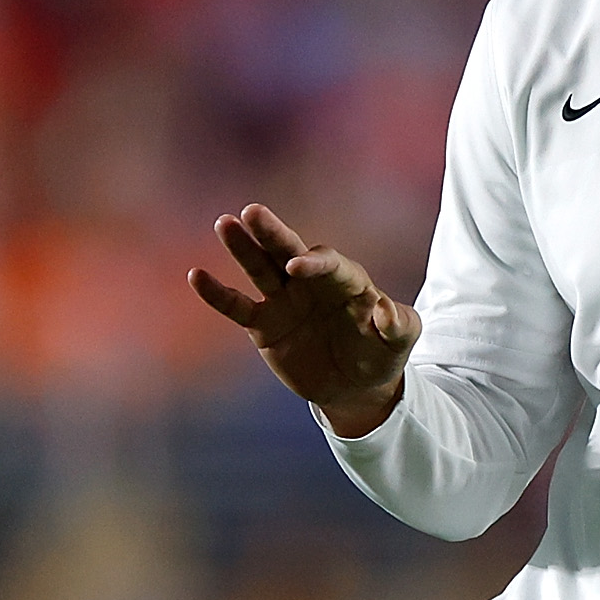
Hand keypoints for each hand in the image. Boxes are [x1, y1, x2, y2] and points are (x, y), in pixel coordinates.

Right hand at [188, 204, 420, 436]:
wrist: (357, 387)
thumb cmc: (382, 355)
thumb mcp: (401, 341)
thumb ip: (399, 324)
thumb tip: (384, 308)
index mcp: (345, 279)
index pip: (327, 262)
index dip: (312, 262)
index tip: (295, 267)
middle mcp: (310, 283)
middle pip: (287, 250)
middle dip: (270, 232)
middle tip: (250, 212)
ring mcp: (284, 301)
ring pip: (259, 269)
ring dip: (241, 248)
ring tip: (224, 224)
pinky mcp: (264, 325)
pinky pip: (238, 307)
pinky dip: (217, 294)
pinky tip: (197, 276)